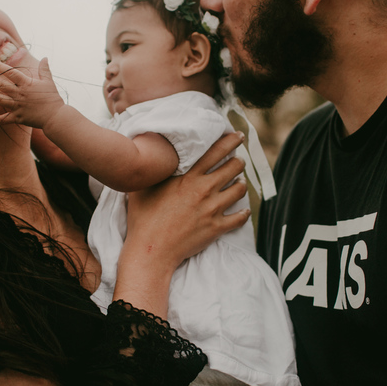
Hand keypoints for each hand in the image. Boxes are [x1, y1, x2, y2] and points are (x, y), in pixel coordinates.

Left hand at [0, 55, 66, 128]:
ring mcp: (18, 106)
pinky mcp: (19, 117)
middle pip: (2, 85)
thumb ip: (44, 70)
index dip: (3, 68)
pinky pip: (7, 119)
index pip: (12, 73)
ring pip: (0, 100)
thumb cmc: (53, 99)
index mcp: (27, 85)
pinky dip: (0, 119)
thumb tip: (45, 57)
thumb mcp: (49, 82)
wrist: (56, 116)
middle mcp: (20, 94)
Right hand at [122, 132, 248, 271]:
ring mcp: (212, 209)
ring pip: (239, 190)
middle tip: (238, 161)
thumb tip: (154, 156)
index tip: (238, 136)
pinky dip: (243, 213)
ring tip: (239, 183)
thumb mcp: (144, 186)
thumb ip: (155, 170)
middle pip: (233, 168)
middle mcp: (203, 190)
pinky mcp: (216, 228)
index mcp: (188, 177)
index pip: (216, 151)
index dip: (230, 141)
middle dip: (239, 162)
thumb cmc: (143, 217)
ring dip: (241, 184)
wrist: (151, 249)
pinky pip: (239, 218)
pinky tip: (243, 211)